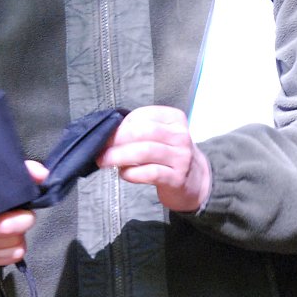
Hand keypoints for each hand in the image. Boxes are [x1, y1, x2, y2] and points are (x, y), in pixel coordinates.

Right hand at [0, 161, 47, 265]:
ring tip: (19, 223)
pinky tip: (16, 237)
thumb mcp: (1, 177)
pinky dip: (18, 247)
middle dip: (15, 223)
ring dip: (19, 234)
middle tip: (28, 215)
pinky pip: (9, 257)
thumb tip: (41, 174)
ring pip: (4, 244)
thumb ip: (22, 170)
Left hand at [96, 105, 210, 212]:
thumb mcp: (162, 135)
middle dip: (117, 139)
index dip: (122, 124)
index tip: (107, 131)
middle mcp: (180, 136)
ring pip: (144, 152)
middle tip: (101, 147)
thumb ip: (140, 129)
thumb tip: (109, 131)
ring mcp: (180, 157)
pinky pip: (150, 173)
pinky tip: (123, 173)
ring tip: (104, 160)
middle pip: (143, 132)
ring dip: (119, 156)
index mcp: (174, 119)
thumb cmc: (170, 154)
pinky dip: (132, 173)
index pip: (143, 115)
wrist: (196, 181)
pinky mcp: (176, 178)